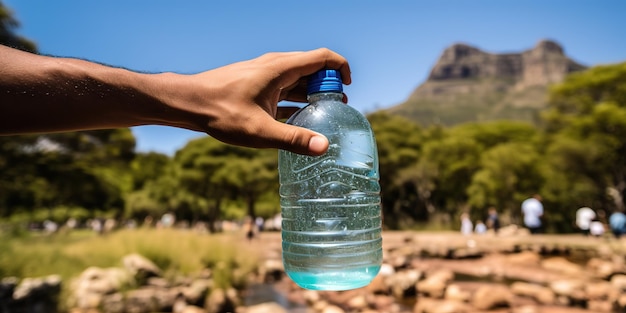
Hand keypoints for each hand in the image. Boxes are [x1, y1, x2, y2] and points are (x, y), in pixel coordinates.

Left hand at [165, 48, 350, 155]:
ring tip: (323, 113)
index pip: (323, 57)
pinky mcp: (256, 84)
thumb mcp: (260, 131)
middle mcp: (275, 66)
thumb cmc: (220, 113)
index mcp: (281, 68)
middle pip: (313, 68)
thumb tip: (324, 147)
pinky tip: (297, 118)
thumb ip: (294, 140)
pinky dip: (295, 98)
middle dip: (329, 85)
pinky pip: (284, 87)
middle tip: (337, 108)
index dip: (341, 69)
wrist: (187, 102)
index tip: (347, 89)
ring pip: (298, 78)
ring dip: (312, 92)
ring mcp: (264, 74)